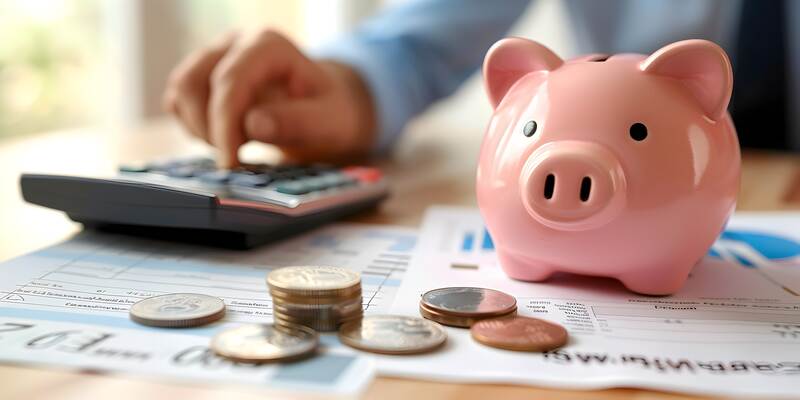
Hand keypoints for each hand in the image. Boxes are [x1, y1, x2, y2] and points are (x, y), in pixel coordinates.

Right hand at [163, 29, 375, 167]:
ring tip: (235, 147)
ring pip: (181, 90)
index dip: (224, 125)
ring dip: (199, 127)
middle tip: (236, 160)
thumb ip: (297, 122)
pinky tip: (224, 138)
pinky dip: (193, 126)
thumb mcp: (329, 122)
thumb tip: (253, 124)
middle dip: (210, 129)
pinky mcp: (204, 77)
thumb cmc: (330, 113)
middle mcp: (237, 44)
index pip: (230, 81)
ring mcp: (217, 57)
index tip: (230, 162)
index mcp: (269, 46)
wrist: (326, 109)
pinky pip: (178, 101)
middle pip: (194, 83)